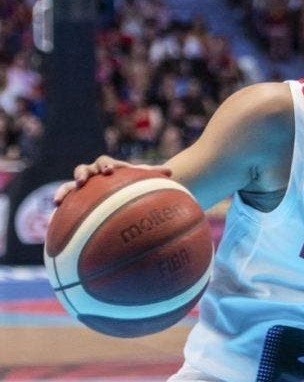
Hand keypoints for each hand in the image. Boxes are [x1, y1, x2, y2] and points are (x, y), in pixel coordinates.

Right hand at [53, 155, 171, 204]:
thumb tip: (171, 171)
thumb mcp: (141, 179)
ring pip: (69, 185)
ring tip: (58, 200)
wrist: (118, 186)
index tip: (110, 171)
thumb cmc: (132, 182)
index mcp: (108, 166)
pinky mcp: (75, 198)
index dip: (106, 165)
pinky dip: (61, 207)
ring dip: (65, 190)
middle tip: (83, 181)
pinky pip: (66, 201)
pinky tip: (54, 220)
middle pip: (84, 169)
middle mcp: (93, 173)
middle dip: (82, 174)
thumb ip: (153, 174)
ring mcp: (82, 185)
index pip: (105, 162)